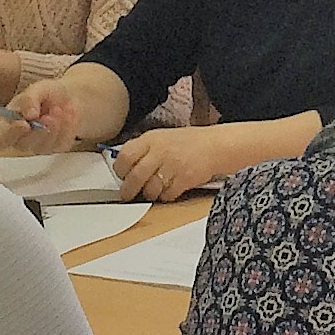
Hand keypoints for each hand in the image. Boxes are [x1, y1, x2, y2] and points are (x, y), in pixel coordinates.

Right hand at [0, 80, 80, 155]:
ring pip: (44, 146)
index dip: (12, 133)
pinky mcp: (55, 148)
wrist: (69, 97)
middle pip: (24, 145)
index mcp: (8, 123)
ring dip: (55, 126)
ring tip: (60, 109)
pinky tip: (68, 115)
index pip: (2, 138)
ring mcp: (38, 146)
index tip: (26, 123)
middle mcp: (20, 138)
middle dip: (40, 129)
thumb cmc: (47, 93)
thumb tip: (29, 114)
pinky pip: (61, 144)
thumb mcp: (37, 89)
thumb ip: (29, 99)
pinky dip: (67, 128)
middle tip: (50, 113)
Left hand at [113, 124, 239, 203]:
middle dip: (128, 190)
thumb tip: (122, 165)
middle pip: (135, 176)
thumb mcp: (161, 137)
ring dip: (149, 194)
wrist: (214, 146)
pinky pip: (167, 195)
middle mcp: (161, 151)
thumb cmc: (186, 143)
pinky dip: (165, 196)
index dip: (120, 169)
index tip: (121, 175)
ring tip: (152, 191)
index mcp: (151, 139)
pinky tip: (168, 190)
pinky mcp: (185, 179)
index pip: (126, 156)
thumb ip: (142, 149)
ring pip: (150, 189)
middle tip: (127, 194)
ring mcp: (173, 165)